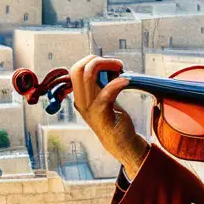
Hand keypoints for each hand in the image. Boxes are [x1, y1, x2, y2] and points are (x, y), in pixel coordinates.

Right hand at [68, 55, 147, 171]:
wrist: (120, 143)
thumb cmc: (113, 119)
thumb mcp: (103, 99)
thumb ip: (100, 84)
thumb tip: (107, 65)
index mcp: (79, 96)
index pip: (75, 70)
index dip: (91, 60)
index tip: (109, 63)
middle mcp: (80, 101)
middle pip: (78, 69)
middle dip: (98, 60)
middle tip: (116, 64)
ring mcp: (88, 108)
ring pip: (88, 76)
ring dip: (107, 66)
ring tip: (122, 69)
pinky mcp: (100, 114)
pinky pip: (106, 91)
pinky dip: (118, 82)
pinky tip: (127, 81)